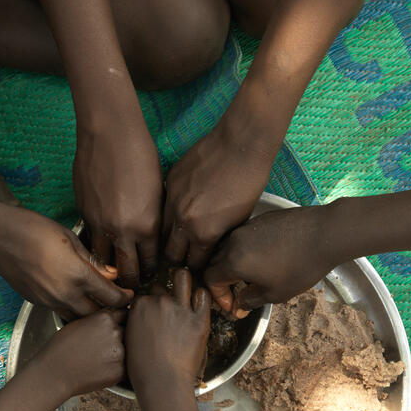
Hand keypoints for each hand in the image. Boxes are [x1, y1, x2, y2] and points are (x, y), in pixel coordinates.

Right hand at [0, 205, 132, 317]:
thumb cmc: (33, 229)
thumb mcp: (70, 238)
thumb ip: (92, 261)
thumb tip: (110, 274)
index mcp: (77, 275)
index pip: (111, 297)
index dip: (125, 298)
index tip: (130, 294)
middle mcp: (64, 294)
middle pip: (98, 315)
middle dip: (111, 310)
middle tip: (118, 301)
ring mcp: (49, 301)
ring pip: (79, 319)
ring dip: (91, 314)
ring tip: (98, 302)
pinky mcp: (38, 303)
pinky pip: (62, 313)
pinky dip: (73, 310)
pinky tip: (76, 298)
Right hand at [34, 308, 125, 396]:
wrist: (54, 373)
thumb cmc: (61, 348)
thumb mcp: (78, 322)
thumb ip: (100, 318)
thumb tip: (115, 316)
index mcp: (105, 318)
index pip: (125, 313)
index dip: (121, 320)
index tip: (117, 326)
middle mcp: (115, 332)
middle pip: (127, 332)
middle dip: (120, 337)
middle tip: (102, 347)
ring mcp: (120, 353)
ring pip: (127, 350)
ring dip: (118, 353)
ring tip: (97, 359)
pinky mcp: (120, 371)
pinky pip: (124, 368)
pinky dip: (115, 369)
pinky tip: (98, 369)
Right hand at [74, 120, 161, 287]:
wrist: (109, 134)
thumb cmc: (141, 155)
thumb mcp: (158, 193)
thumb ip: (152, 221)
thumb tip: (149, 239)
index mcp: (147, 226)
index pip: (149, 263)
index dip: (149, 271)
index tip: (148, 274)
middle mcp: (122, 231)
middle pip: (125, 271)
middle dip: (129, 280)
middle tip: (131, 281)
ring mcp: (99, 224)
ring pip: (102, 261)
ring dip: (108, 266)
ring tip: (112, 268)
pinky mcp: (82, 213)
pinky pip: (89, 239)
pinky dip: (95, 245)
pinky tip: (100, 244)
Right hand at [126, 268, 210, 392]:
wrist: (162, 384)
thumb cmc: (143, 370)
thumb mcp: (129, 341)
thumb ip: (135, 323)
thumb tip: (141, 318)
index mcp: (139, 306)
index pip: (145, 294)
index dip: (150, 303)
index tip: (154, 313)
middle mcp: (159, 302)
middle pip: (162, 287)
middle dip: (165, 295)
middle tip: (170, 308)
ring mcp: (180, 309)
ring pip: (183, 278)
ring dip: (183, 283)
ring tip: (186, 291)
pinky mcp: (199, 319)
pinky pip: (203, 296)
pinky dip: (202, 297)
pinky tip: (199, 305)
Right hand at [162, 123, 274, 269]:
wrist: (240, 144)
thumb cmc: (249, 180)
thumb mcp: (240, 219)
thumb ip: (220, 238)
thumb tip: (210, 248)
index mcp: (204, 234)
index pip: (192, 264)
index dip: (197, 266)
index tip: (200, 264)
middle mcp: (183, 220)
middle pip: (171, 252)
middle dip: (179, 256)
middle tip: (187, 253)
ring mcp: (173, 200)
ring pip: (162, 230)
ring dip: (171, 235)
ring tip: (181, 233)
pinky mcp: (170, 181)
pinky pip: (164, 205)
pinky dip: (170, 211)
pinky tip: (182, 208)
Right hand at [205, 205, 335, 317]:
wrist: (325, 234)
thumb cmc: (300, 267)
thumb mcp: (275, 293)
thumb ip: (250, 299)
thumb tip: (239, 304)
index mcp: (233, 261)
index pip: (210, 279)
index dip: (219, 296)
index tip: (234, 305)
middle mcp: (234, 241)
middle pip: (215, 262)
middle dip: (223, 281)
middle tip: (239, 293)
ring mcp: (247, 227)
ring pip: (228, 247)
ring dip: (232, 264)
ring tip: (251, 276)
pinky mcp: (260, 219)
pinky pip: (243, 236)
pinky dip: (245, 250)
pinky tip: (264, 258)